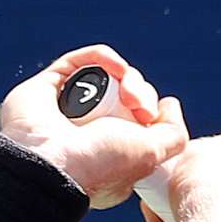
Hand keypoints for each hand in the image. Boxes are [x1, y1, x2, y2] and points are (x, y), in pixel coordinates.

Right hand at [0, 44, 186, 209]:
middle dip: (142, 93)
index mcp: (109, 153)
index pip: (137, 122)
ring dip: (127, 77)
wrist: (49, 162)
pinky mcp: (47, 87)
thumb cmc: (99, 164)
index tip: (155, 117)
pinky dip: (102, 57)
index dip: (152, 113)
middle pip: (125, 97)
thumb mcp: (151, 155)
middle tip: (140, 107)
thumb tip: (170, 105)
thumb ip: (173, 134)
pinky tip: (116, 66)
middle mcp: (87, 132)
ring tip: (128, 93)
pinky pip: (80, 62)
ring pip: (106, 79)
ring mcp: (66, 109)